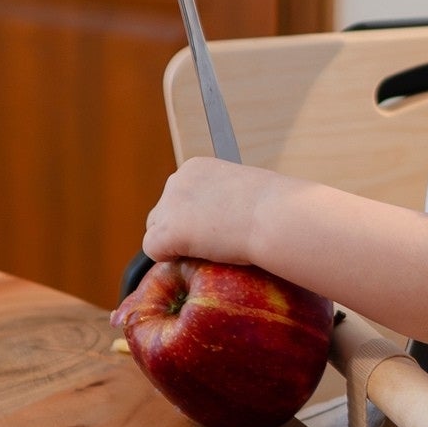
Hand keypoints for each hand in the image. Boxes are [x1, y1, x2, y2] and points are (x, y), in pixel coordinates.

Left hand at [142, 156, 281, 264]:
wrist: (274, 217)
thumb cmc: (273, 206)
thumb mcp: (244, 190)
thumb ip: (222, 199)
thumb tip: (222, 218)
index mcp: (195, 168)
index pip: (179, 197)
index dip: (195, 217)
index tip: (215, 226)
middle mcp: (176, 181)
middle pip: (162, 213)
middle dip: (180, 229)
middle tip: (209, 243)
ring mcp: (169, 206)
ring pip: (156, 232)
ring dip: (175, 244)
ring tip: (206, 251)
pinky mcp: (166, 232)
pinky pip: (153, 250)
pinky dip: (170, 259)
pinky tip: (195, 258)